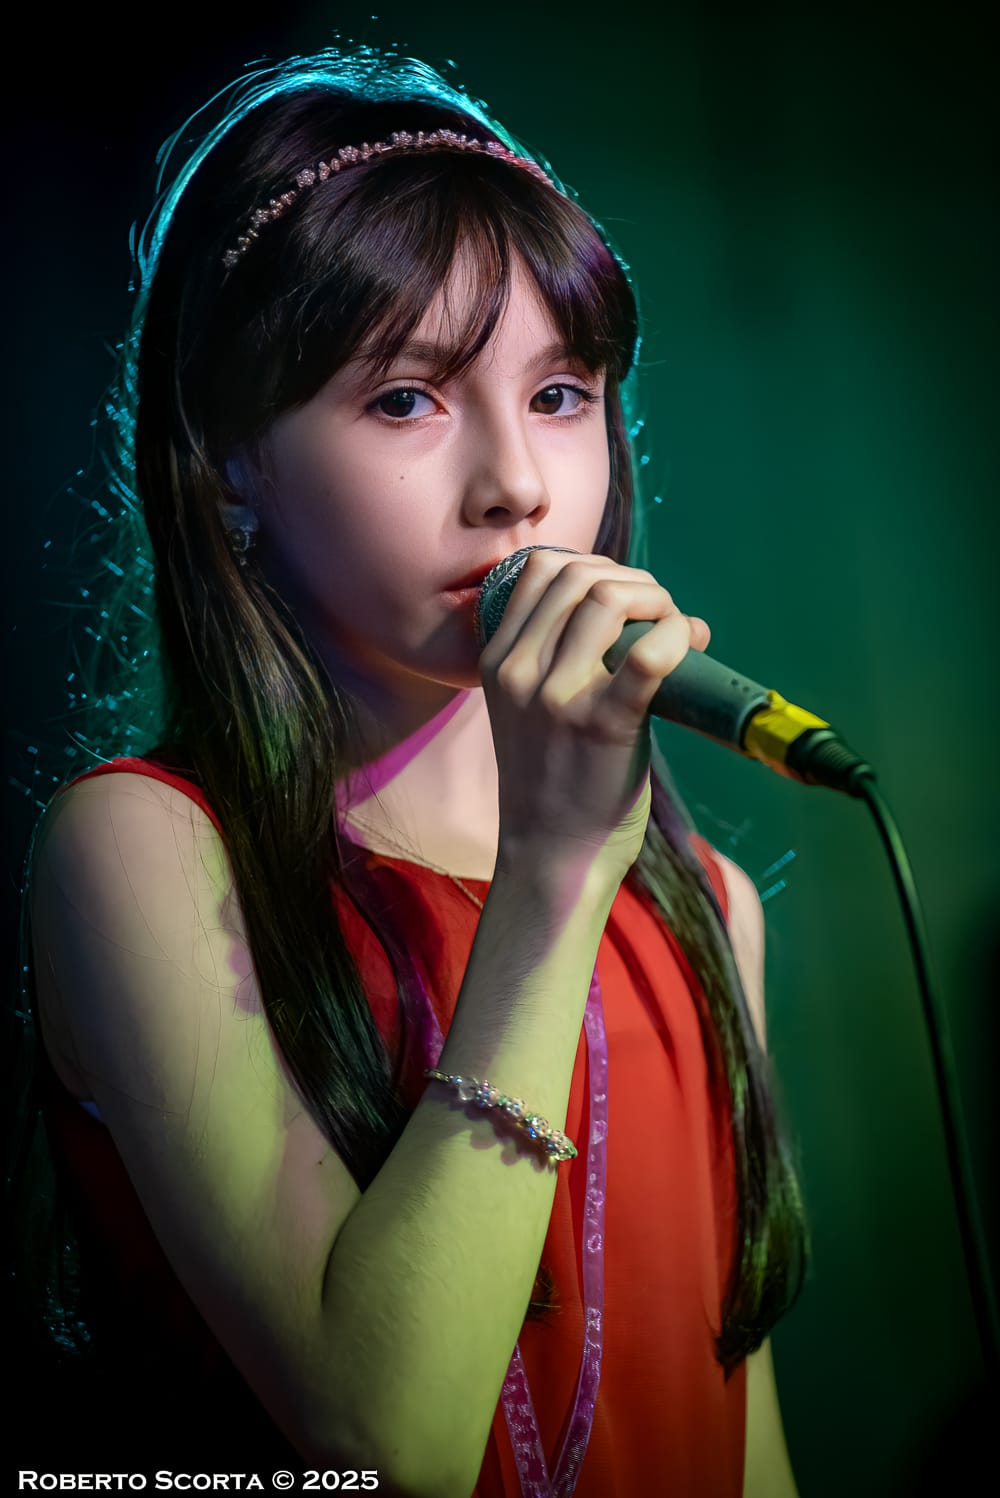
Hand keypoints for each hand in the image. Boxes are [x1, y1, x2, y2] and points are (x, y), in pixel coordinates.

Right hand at [478, 550, 710, 880]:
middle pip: (579, 575)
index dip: (593, 565)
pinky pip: (648, 653)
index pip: (539, 568)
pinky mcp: (603, 725)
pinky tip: (690, 644)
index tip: (624, 596)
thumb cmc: (555, 783)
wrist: (552, 857)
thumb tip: (649, 609)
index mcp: (498, 662)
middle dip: (633, 580)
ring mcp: (558, 698)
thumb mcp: (528, 710)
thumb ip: (560, 658)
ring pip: (609, 598)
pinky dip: (678, 634)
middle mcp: (521, 672)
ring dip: (657, 599)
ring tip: (676, 629)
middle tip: (660, 614)